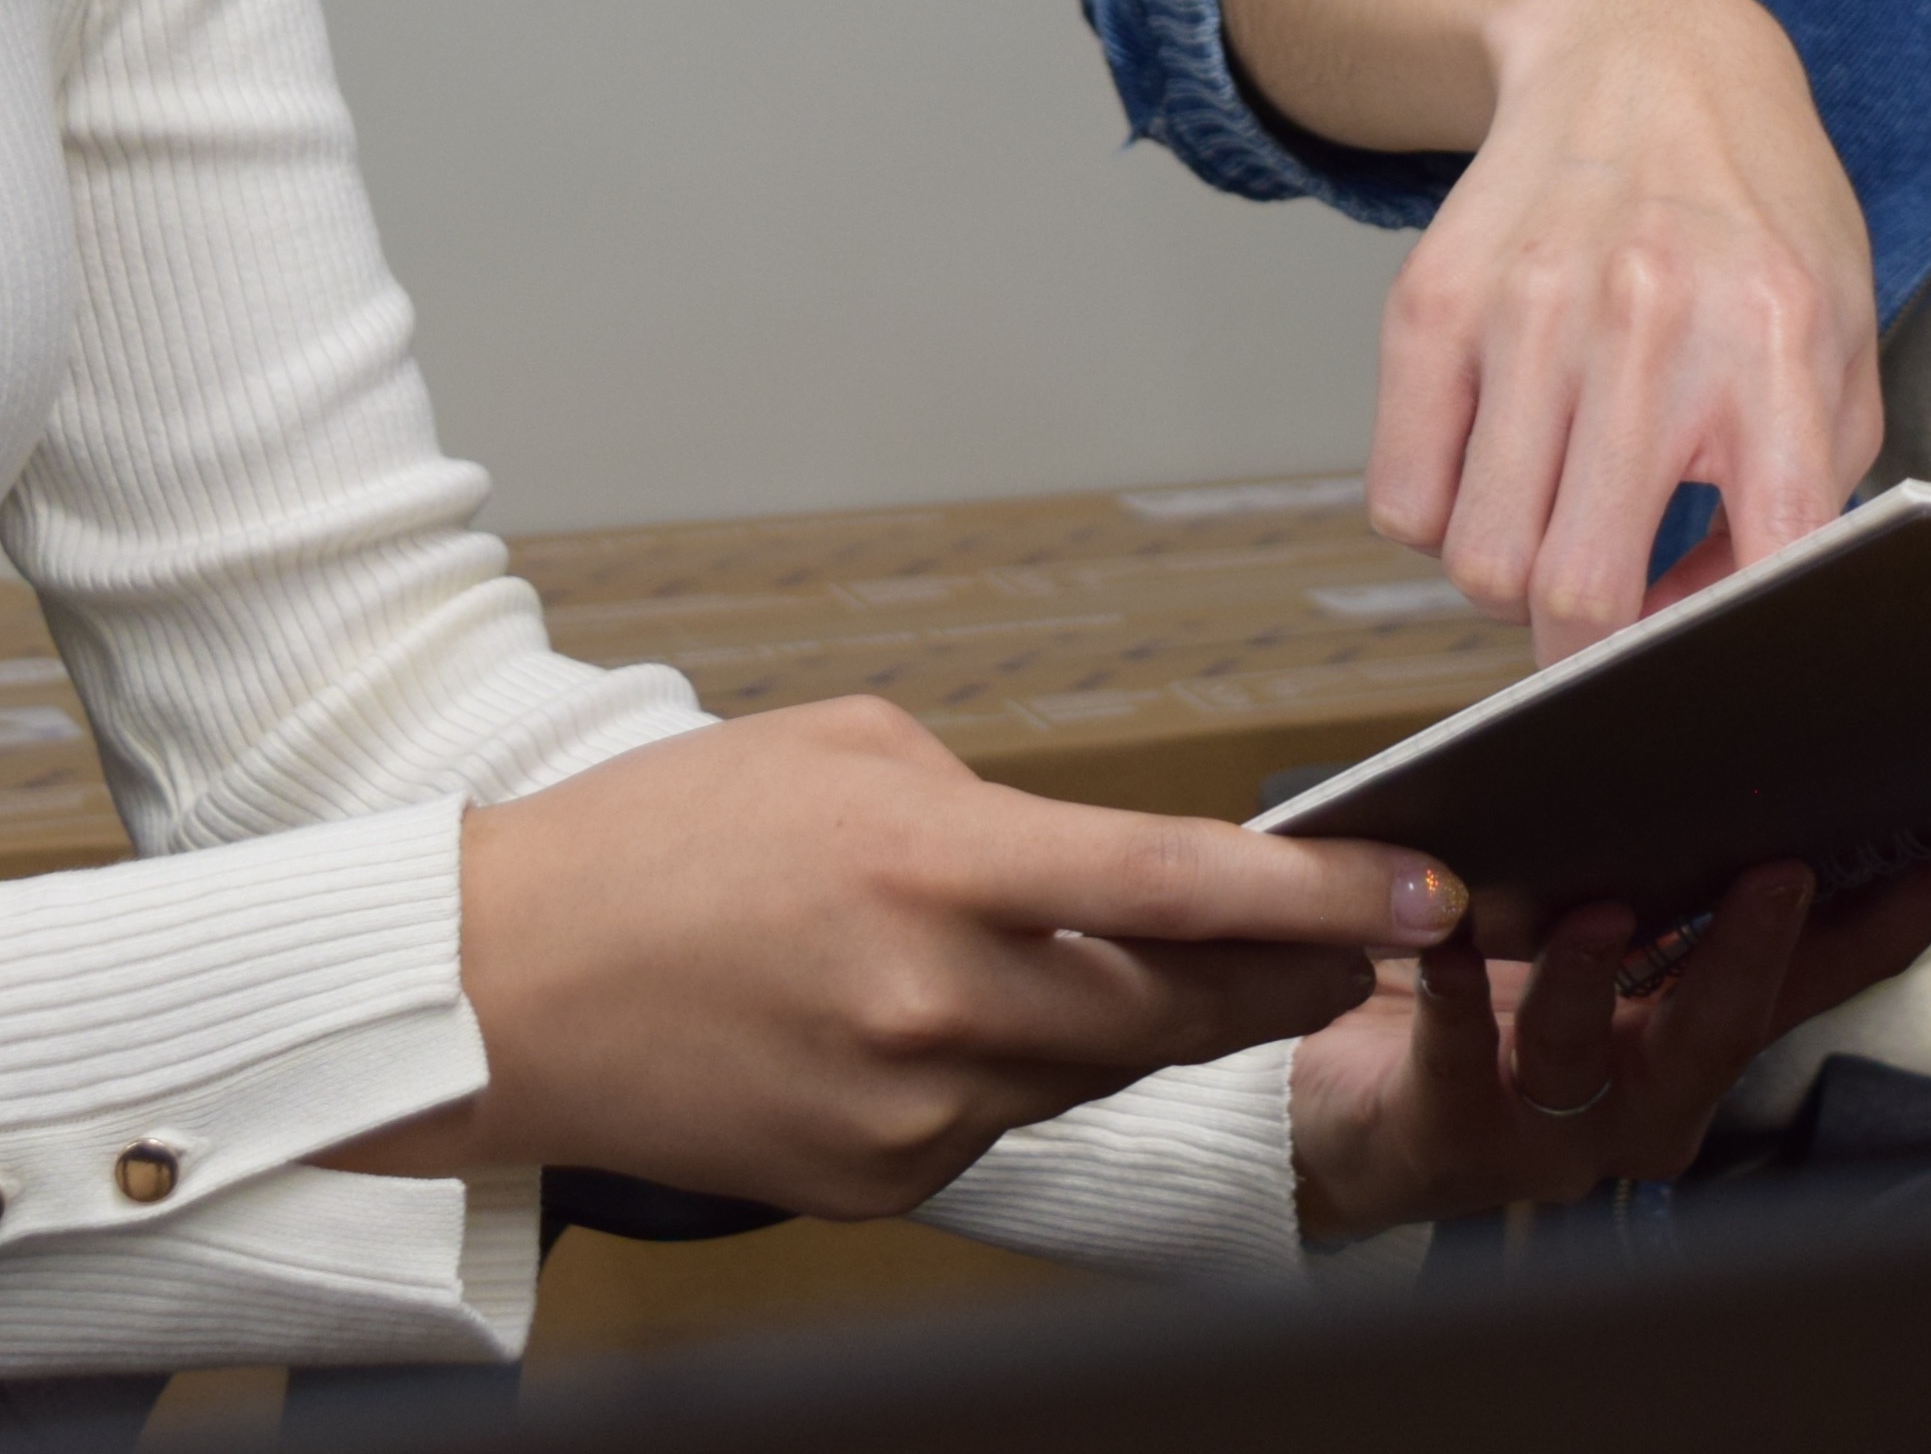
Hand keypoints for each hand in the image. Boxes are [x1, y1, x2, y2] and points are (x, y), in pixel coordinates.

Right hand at [320, 700, 1467, 1214]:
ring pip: (1103, 1070)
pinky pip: (1012, 1124)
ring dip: (1160, 1021)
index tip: (1429, 891)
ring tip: (1200, 969)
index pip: (1183, 885)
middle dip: (1287, 974)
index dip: (1326, 897)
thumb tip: (1110, 865)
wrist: (500, 989)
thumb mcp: (844, 752)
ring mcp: (910, 1105)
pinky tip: (1005, 1024)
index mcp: (936, 860)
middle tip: (1360, 940)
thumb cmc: (661, 841)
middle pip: (1177, 1004)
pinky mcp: (878, 1179)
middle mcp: (937, 997)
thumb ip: (995, 806)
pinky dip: (1037, 1073)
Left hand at [1286, 823, 1930, 1235]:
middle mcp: (1651, 1086)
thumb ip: (1669, 862)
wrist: (1352, 1113)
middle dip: (1758, 946)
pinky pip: (1455, 1060)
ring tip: (1593, 913)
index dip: (1923, 899)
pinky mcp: (1452, 1130)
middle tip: (1779, 869)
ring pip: (1589, 1051)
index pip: (1836, 961)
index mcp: (1704, 1023)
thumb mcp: (1595, 918)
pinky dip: (1452, 1000)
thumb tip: (1751, 740)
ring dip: (1593, 978)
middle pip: (1727, 1019)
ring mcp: (1557, 1122)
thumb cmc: (1488, 994)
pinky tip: (1443, 947)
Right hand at [1378, 0, 1884, 654]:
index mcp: (1775, 344)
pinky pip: (1401, 502)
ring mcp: (1525, 311)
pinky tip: (1495, 469)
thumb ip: (1809, 498)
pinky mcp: (1430, 304)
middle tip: (1607, 618)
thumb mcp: (1838, 345)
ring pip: (1477, 563)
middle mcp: (1647, 327)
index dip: (1725, 650)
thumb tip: (1703, 626)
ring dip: (1514, 582)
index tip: (1705, 664)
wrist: (1644, 60)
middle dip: (1589, 650)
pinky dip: (1441, 521)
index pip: (1761, 559)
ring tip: (1555, 526)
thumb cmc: (1756, 222)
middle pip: (1575, 593)